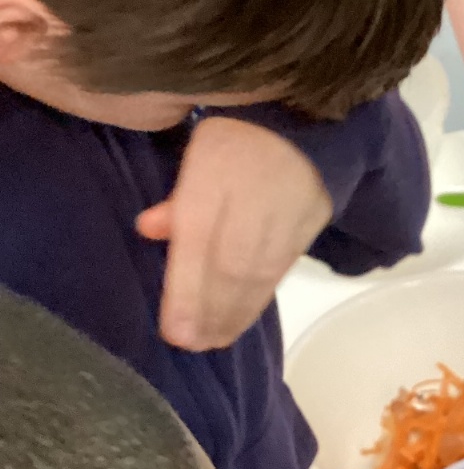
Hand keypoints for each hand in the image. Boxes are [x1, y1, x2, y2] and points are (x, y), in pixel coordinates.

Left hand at [136, 118, 331, 351]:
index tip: (174, 330)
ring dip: (235, 314)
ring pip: (260, 274)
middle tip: (192, 345)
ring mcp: (287, 213)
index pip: (199, 239)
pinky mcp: (310, 225)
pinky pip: (281, 270)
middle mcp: (253, 198)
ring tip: (214, 341)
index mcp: (216, 173)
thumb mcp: (197, 156)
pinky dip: (258, 301)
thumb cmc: (234, 140)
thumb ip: (177, 198)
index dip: (187, 289)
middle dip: (210, 311)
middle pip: (231, 265)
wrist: (304, 122)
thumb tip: (148, 230)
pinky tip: (241, 320)